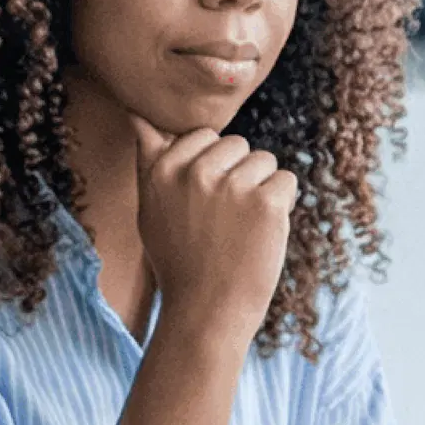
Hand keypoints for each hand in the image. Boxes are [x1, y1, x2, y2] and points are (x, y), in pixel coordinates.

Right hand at [131, 119, 297, 348]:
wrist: (206, 312)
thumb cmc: (180, 260)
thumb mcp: (151, 208)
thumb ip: (149, 158)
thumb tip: (137, 113)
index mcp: (162, 169)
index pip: (204, 136)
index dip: (212, 168)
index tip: (203, 204)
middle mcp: (195, 171)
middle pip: (238, 144)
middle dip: (238, 175)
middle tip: (223, 221)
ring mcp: (231, 185)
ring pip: (265, 161)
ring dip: (261, 190)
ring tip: (240, 229)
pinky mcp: (266, 202)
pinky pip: (287, 181)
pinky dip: (283, 206)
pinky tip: (261, 233)